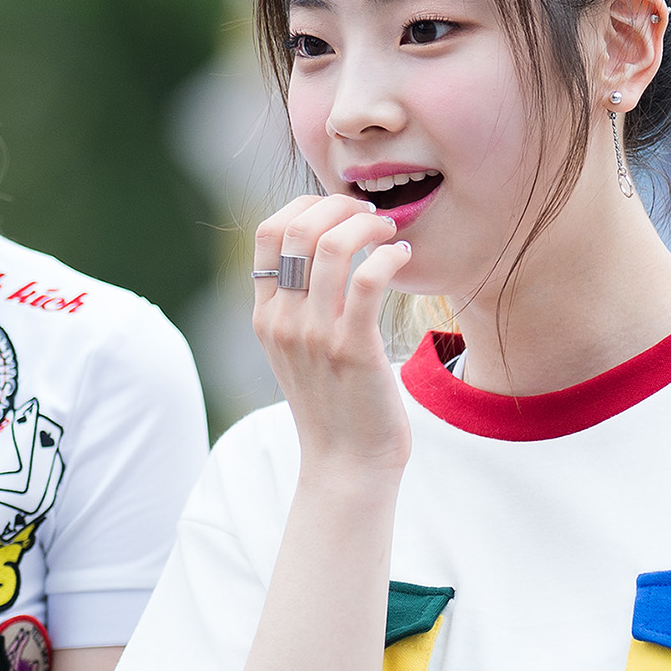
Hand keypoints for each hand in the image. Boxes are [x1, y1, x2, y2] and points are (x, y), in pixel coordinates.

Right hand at [253, 194, 413, 473]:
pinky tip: (404, 258)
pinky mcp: (353, 349)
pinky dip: (390, 257)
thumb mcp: (299, 351)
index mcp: (265, 316)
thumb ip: (300, 306)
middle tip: (372, 214)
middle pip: (299, 229)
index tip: (340, 210)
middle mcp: (283, 321)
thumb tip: (323, 251)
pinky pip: (369, 279)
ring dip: (369, 225)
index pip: (268, 232)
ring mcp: (316, 335)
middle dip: (340, 205)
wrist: (347, 464)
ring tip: (392, 233)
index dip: (306, 205)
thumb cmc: (335, 404)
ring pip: (333, 247)